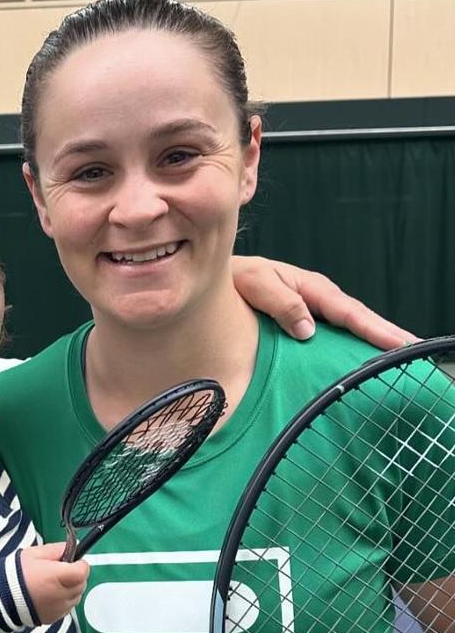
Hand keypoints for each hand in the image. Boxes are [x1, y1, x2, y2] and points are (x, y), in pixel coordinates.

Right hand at [20, 543, 89, 623]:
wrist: (2, 596)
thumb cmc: (17, 574)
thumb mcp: (35, 553)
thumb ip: (56, 549)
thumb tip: (72, 546)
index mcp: (57, 576)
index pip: (83, 571)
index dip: (80, 564)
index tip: (74, 561)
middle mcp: (61, 594)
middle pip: (81, 585)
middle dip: (76, 576)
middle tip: (61, 571)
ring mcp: (59, 608)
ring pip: (76, 597)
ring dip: (71, 589)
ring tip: (54, 583)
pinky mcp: (54, 617)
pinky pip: (67, 608)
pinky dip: (63, 601)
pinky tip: (50, 594)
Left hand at [231, 256, 416, 349]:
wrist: (218, 277)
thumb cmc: (235, 278)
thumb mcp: (255, 284)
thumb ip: (281, 303)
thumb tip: (308, 330)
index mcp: (310, 287)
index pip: (348, 311)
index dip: (373, 328)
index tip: (398, 343)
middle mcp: (317, 297)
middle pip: (358, 317)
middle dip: (386, 333)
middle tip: (414, 351)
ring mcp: (313, 307)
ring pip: (349, 325)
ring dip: (374, 337)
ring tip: (400, 354)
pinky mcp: (304, 318)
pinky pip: (334, 331)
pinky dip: (352, 341)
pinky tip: (361, 356)